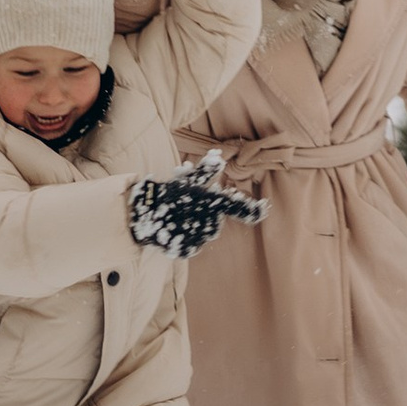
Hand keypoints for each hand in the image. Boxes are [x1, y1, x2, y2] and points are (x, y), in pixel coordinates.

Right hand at [128, 150, 265, 259]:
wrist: (143, 213)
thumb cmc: (168, 193)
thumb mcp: (187, 180)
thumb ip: (205, 172)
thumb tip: (219, 157)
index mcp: (210, 203)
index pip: (236, 207)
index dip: (252, 210)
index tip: (263, 209)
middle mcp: (208, 221)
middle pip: (215, 224)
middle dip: (205, 218)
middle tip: (188, 210)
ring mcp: (197, 237)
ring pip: (203, 235)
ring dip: (195, 229)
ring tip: (178, 220)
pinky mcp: (185, 248)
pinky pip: (190, 246)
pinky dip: (184, 240)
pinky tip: (174, 230)